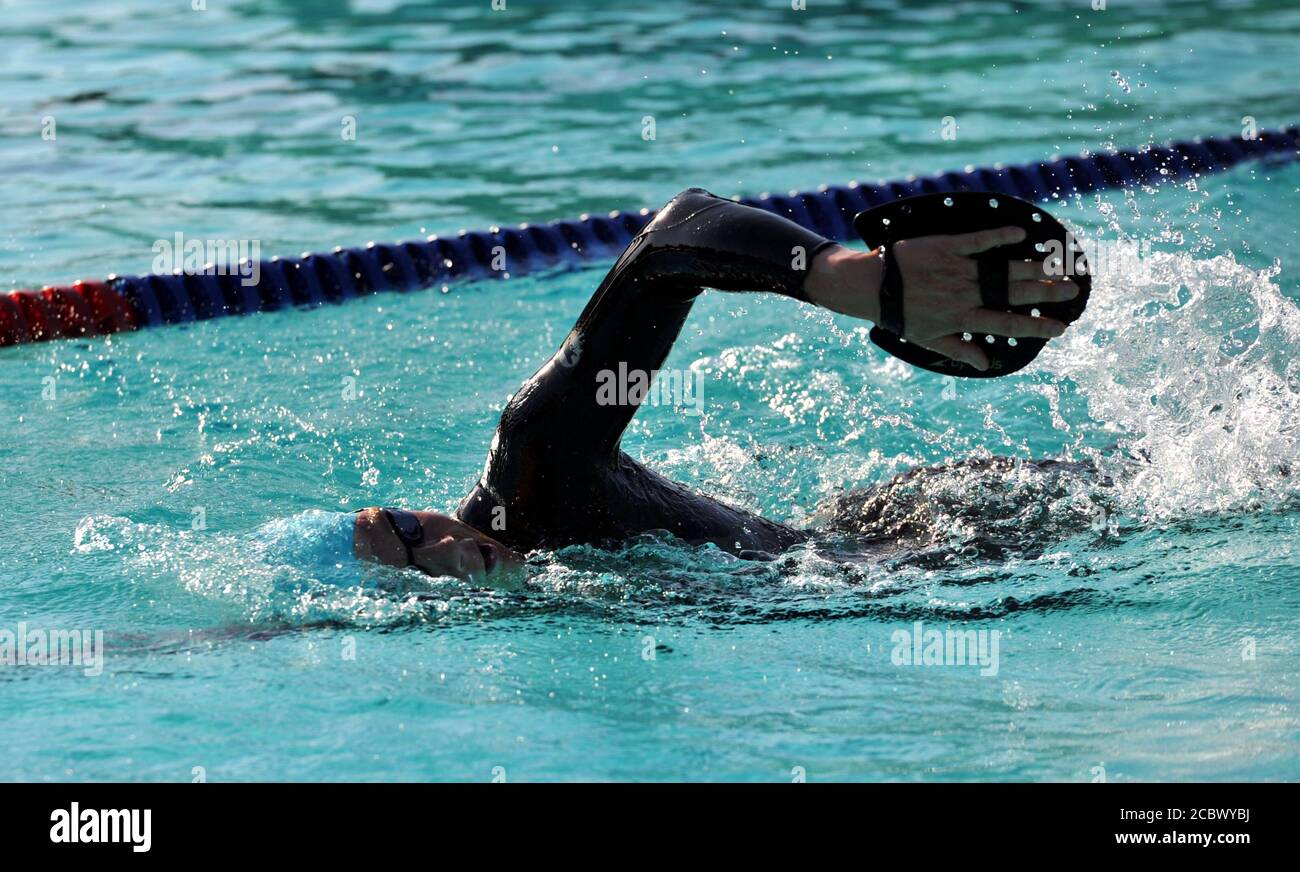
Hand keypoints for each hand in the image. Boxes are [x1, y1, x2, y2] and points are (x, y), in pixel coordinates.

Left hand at [893, 227, 1078, 369]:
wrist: (871, 286)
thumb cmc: (900, 315)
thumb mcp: (928, 340)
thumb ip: (960, 350)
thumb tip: (986, 364)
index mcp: (963, 319)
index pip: (1008, 325)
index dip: (1036, 327)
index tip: (1060, 328)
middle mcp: (966, 295)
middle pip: (1015, 294)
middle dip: (1047, 293)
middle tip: (1072, 290)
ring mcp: (958, 270)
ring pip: (1004, 269)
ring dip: (1034, 267)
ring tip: (1059, 266)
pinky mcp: (947, 247)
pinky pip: (978, 241)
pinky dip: (1000, 236)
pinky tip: (1020, 234)